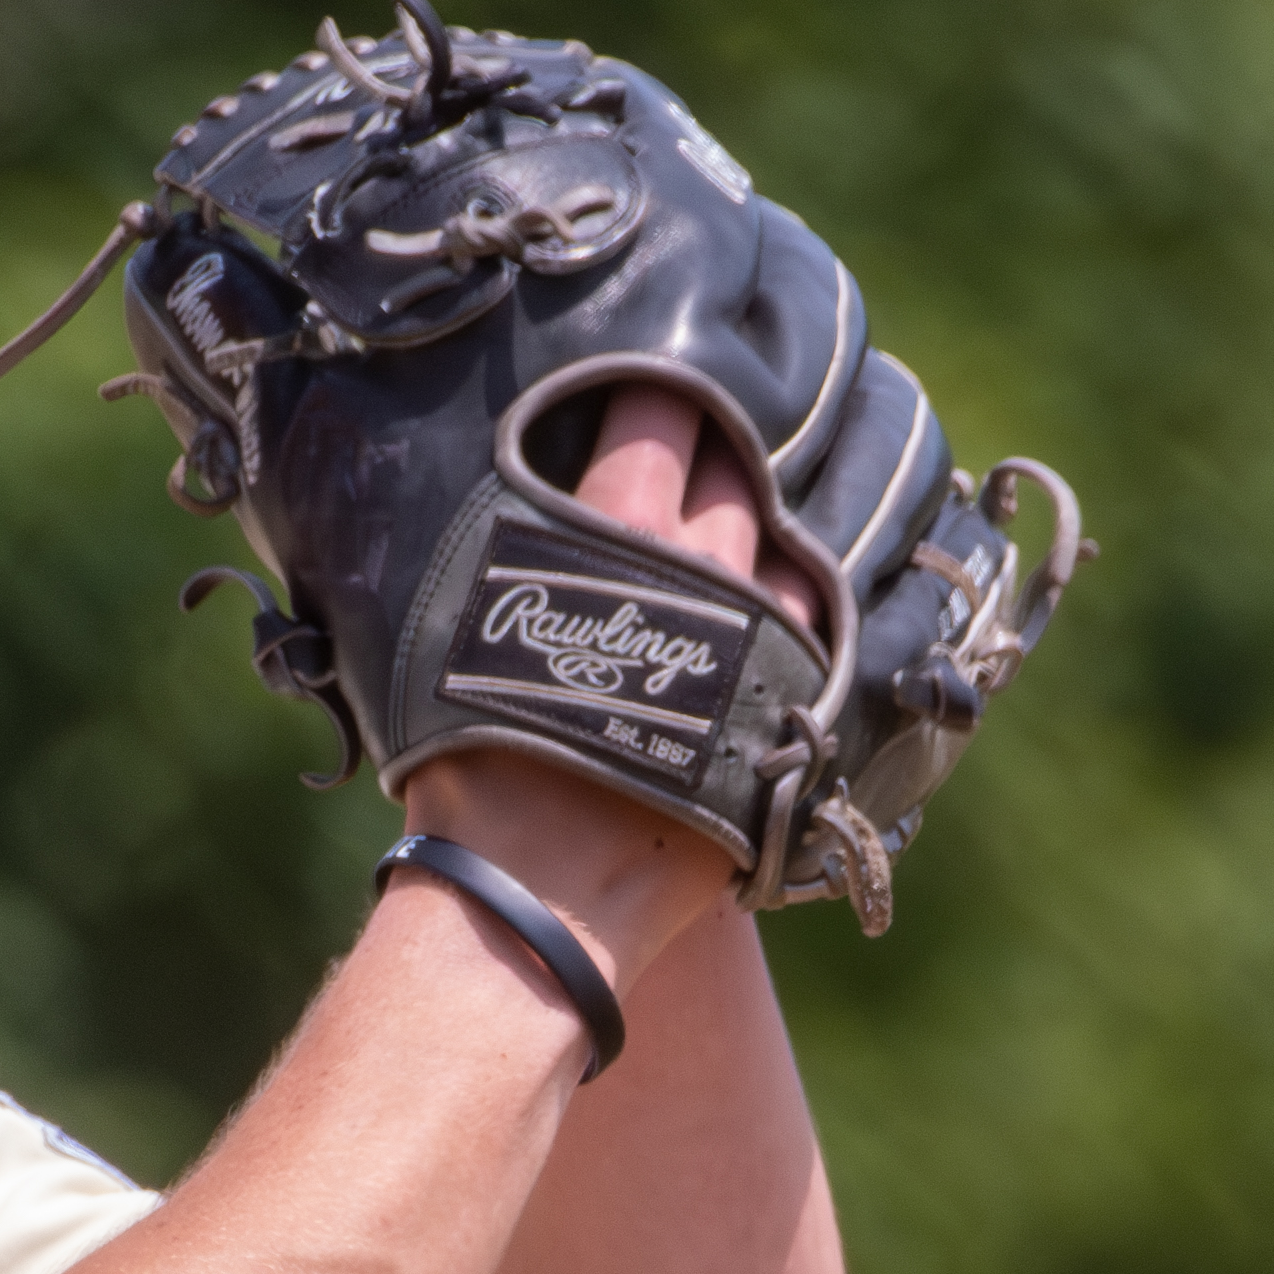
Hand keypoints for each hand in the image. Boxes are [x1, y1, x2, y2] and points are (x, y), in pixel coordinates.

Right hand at [397, 387, 765, 982]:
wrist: (544, 894)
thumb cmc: (472, 769)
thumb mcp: (449, 631)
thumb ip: (492, 557)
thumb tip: (482, 511)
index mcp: (623, 529)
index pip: (661, 418)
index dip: (663, 392)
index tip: (668, 379)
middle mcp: (709, 570)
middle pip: (741, 474)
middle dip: (731, 449)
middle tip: (727, 432)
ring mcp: (765, 639)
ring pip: (796, 549)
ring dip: (784, 529)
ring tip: (776, 513)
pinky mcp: (798, 710)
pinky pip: (825, 639)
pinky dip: (814, 614)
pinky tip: (802, 606)